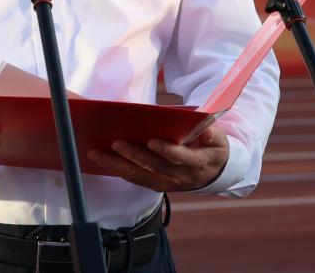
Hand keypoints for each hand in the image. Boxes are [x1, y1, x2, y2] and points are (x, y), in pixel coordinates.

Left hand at [86, 124, 229, 191]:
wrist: (213, 173)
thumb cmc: (212, 148)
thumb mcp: (218, 139)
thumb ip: (211, 134)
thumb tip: (205, 129)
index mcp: (197, 163)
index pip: (181, 159)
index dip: (167, 151)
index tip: (152, 141)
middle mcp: (180, 177)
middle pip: (154, 167)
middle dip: (134, 155)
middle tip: (116, 143)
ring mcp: (166, 183)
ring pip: (139, 176)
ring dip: (116, 165)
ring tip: (96, 153)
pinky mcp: (155, 184)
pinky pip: (134, 179)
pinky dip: (117, 169)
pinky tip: (101, 159)